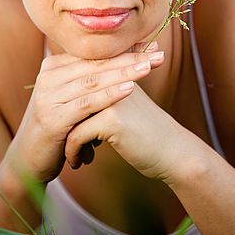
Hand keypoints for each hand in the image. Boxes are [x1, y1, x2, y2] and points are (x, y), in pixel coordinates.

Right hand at [5, 45, 164, 183]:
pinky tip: (130, 89)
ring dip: (123, 73)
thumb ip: (90, 80)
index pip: (95, 54)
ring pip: (93, 81)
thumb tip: (123, 62)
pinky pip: (86, 104)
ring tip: (148, 67)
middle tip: (158, 53)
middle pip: (96, 64)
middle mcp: (48, 77)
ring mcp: (47, 97)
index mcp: (53, 67)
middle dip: (129, 58)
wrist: (28, 160)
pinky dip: (110, 95)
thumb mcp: (73, 100)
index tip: (153, 45)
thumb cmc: (58, 128)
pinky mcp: (51, 118)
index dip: (124, 49)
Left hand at [64, 82, 196, 181]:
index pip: (77, 79)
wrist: (174, 152)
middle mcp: (113, 79)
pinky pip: (76, 135)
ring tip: (71, 153)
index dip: (67, 103)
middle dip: (63, 122)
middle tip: (60, 139)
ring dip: (66, 138)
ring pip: (70, 116)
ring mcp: (112, 97)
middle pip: (71, 97)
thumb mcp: (125, 105)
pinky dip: (73, 151)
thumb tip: (74, 97)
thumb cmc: (147, 132)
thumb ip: (104, 94)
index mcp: (116, 72)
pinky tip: (79, 162)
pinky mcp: (112, 119)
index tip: (64, 124)